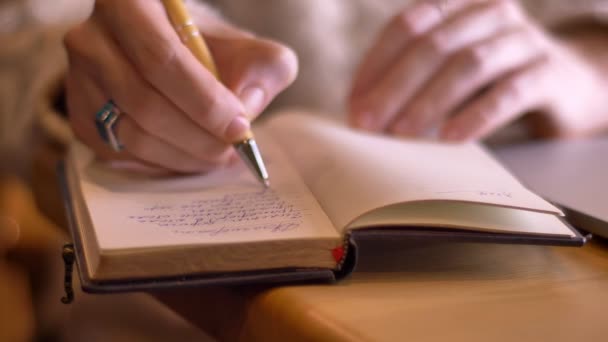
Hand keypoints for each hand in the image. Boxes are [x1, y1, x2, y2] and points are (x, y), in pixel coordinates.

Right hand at [64, 0, 297, 172]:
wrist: (164, 52)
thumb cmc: (205, 47)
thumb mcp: (242, 44)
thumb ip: (264, 65)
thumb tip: (247, 107)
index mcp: (128, 3)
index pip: (162, 60)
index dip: (205, 102)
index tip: (240, 127)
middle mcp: (91, 39)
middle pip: (146, 104)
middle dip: (199, 137)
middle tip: (232, 150)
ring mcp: (78, 80)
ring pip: (133, 135)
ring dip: (185, 156)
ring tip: (219, 156)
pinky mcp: (80, 117)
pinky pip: (123, 154)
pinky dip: (163, 164)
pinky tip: (191, 156)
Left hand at [349, 0, 607, 140]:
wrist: (567, 84)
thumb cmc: (493, 78)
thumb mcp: (450, 69)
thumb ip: (413, 79)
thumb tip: (362, 114)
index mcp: (460, 4)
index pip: (407, 26)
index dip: (376, 65)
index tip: (353, 104)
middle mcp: (491, 12)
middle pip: (433, 46)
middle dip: (393, 88)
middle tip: (367, 125)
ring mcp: (523, 39)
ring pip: (468, 65)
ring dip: (428, 102)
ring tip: (400, 135)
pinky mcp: (549, 73)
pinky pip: (508, 92)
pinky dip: (476, 116)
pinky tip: (450, 138)